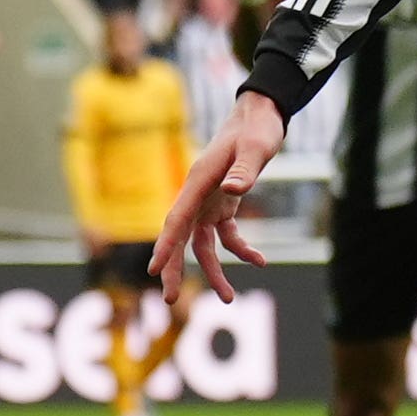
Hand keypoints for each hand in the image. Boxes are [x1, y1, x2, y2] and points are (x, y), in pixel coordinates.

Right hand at [156, 89, 285, 300]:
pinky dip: (240, 250)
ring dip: (214, 270)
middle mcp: (198, 194)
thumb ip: (244, 170)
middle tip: (169, 300)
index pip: (176, 218)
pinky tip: (260, 261)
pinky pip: (226, 235)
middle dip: (175, 268)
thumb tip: (233, 192)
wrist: (261, 115)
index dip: (165, 245)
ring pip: (201, 244)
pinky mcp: (223, 205)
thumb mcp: (255, 148)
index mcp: (198, 181)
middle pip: (180, 237)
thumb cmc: (257, 129)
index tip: (155, 270)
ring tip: (230, 299)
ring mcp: (209, 201)